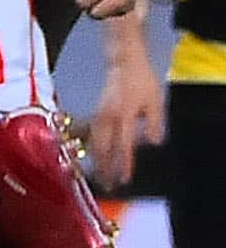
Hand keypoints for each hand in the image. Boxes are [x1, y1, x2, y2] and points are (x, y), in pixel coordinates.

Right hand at [83, 34, 165, 192]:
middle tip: (108, 185)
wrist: (122, 62)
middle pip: (103, 149)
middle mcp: (107, 118)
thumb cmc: (141, 80)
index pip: (123, 145)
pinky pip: (90, 136)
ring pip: (94, 144)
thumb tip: (153, 142)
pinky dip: (92, 149)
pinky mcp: (95, 114)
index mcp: (123, 115)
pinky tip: (93, 157)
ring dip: (96, 161)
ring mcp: (99, 116)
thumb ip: (154, 123)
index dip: (123, 164)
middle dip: (104, 168)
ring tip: (98, 176)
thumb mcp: (155, 100)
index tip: (124, 179)